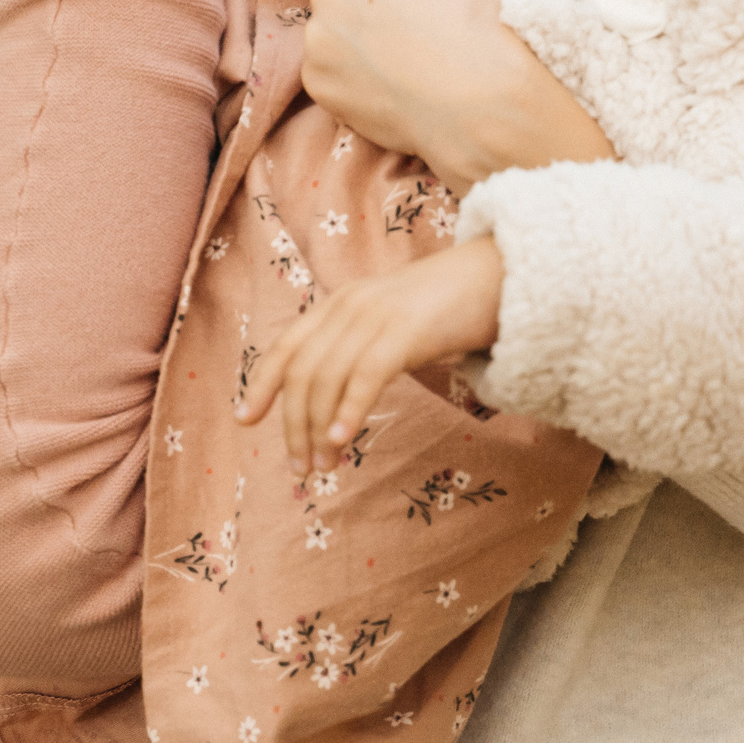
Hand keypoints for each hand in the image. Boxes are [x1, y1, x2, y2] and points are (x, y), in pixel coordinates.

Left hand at [234, 237, 506, 471]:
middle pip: (302, 373)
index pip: (287, 346)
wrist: (499, 275)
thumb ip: (363, 348)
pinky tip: (342, 439)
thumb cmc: (449, 307)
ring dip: (319, 429)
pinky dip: (348, 410)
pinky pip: (366, 375)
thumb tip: (337, 400)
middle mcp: (349, 306)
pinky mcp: (405, 329)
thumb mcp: (392, 323)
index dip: (261, 384)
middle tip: (300, 468)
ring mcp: (376, 315)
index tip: (244, 420)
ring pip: (328, 379)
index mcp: (340, 303)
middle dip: (294, 425)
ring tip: (324, 466)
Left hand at [302, 0, 613, 193]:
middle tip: (410, 36)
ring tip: (402, 67)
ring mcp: (318, 38)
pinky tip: (390, 90)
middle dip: (368, 10)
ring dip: (357, 47)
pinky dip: (352, 83)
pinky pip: (330, 76)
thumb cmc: (486, 25)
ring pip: (334, 36)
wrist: (485, 100)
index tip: (419, 2)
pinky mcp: (316, 82)